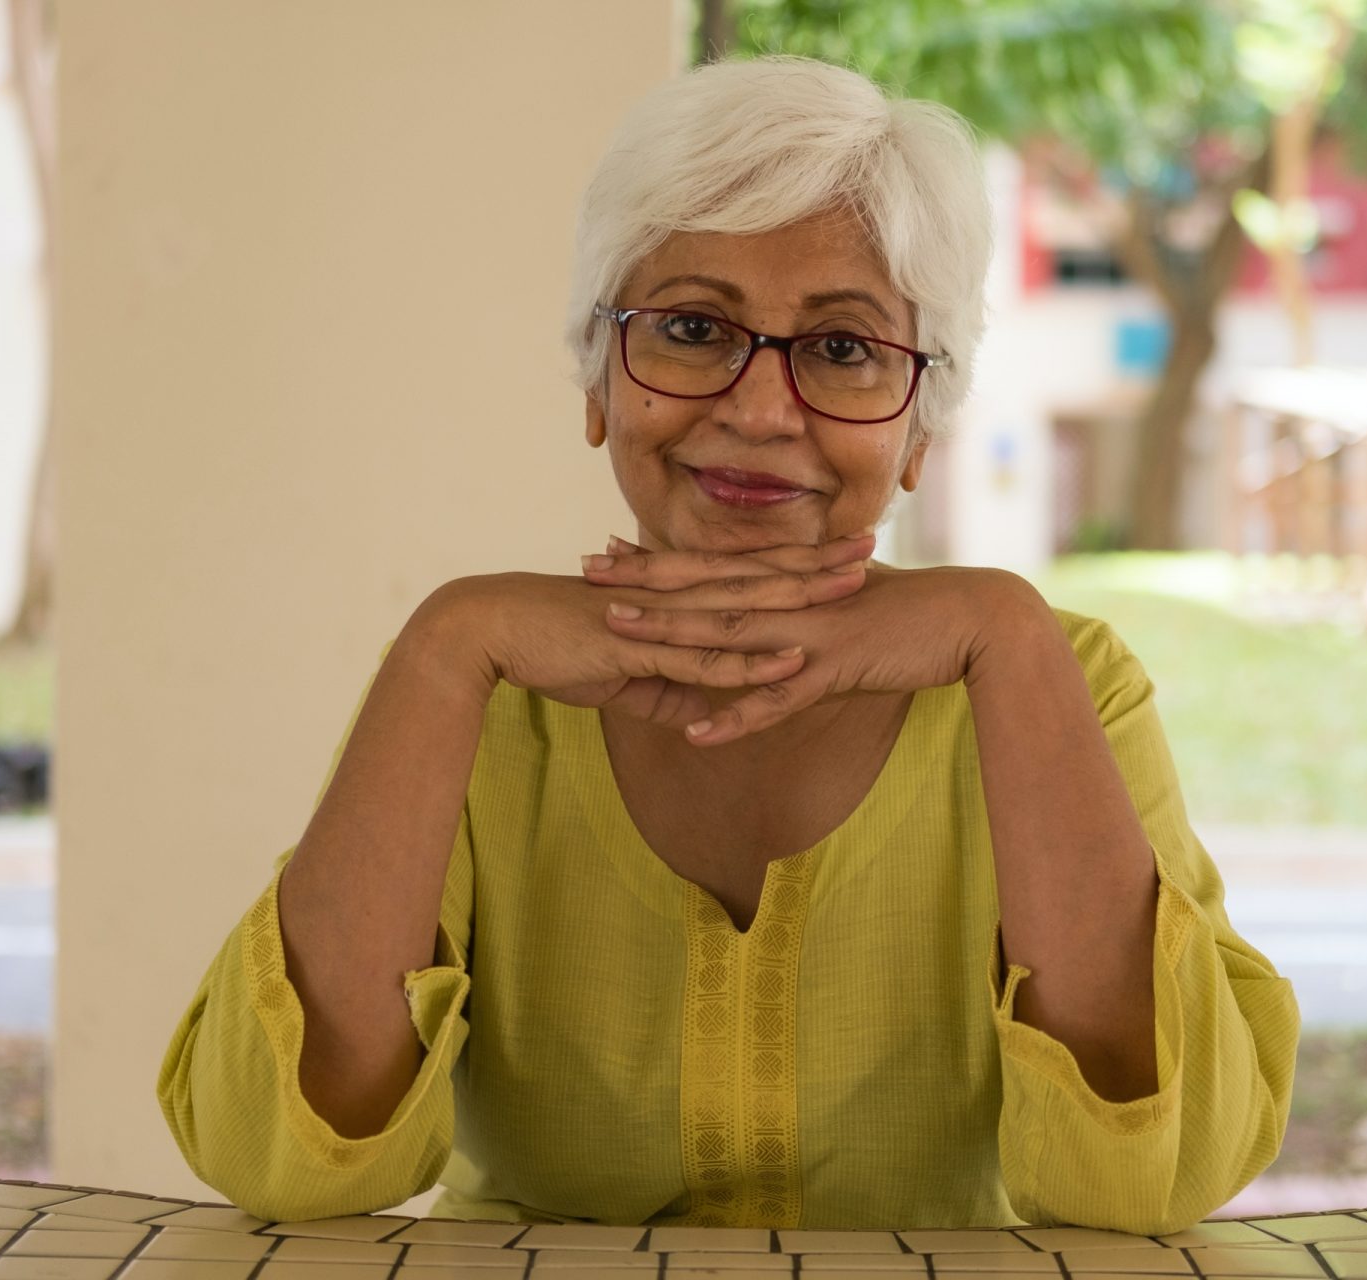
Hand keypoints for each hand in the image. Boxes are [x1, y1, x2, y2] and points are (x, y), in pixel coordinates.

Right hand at [427, 563, 858, 731]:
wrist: (493, 631)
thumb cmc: (552, 645)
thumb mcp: (621, 672)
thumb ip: (666, 690)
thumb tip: (701, 713)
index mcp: (671, 591)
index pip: (747, 568)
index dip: (796, 558)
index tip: (841, 547)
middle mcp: (673, 594)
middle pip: (759, 574)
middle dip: (818, 563)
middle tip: (874, 547)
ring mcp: (660, 618)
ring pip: (743, 609)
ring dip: (800, 601)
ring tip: (852, 593)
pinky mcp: (640, 648)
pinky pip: (705, 660)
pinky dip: (751, 664)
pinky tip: (791, 664)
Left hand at [585, 553, 1029, 744]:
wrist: (973, 618)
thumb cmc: (914, 612)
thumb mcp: (846, 603)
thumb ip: (803, 606)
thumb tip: (772, 614)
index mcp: (792, 581)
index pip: (712, 567)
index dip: (659, 561)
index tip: (608, 552)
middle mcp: (792, 598)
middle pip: (705, 590)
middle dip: (644, 584)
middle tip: (587, 575)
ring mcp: (811, 631)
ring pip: (729, 634)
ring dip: (673, 636)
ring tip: (620, 637)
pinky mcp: (835, 668)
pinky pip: (777, 698)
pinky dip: (737, 716)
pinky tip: (697, 734)